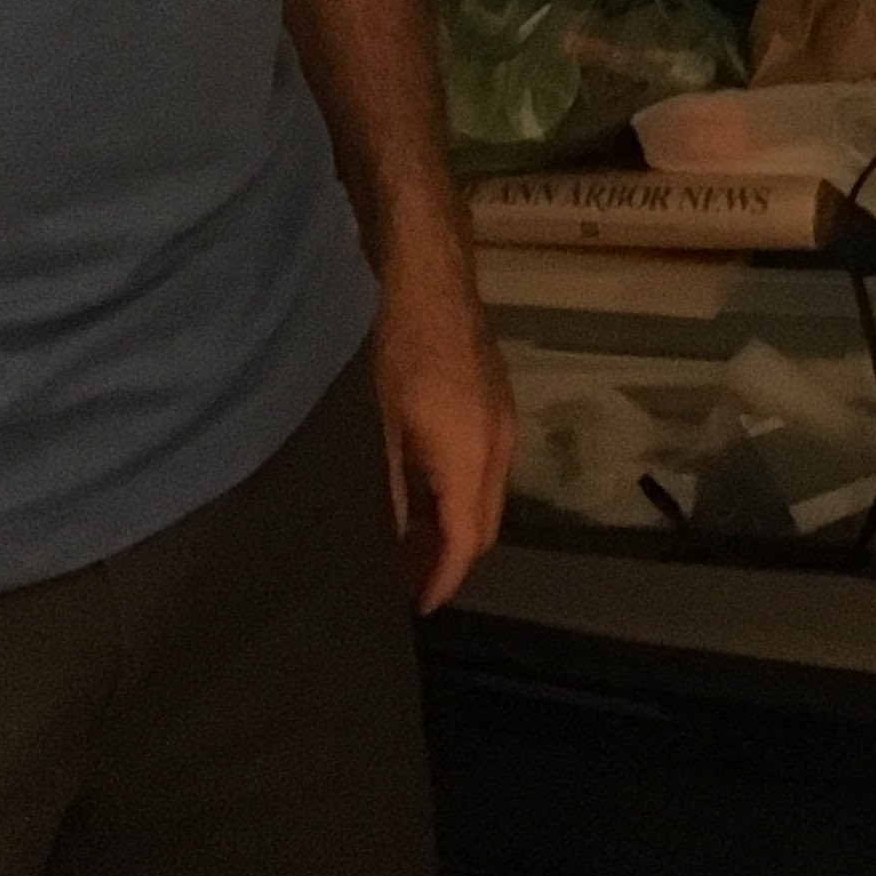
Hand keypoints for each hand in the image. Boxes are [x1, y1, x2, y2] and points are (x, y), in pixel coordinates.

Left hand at [371, 249, 514, 610]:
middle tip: (399, 584)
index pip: (465, 541)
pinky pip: (485, 463)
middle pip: (483, 523)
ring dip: (451, 523)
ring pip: (486, 493)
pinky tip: (419, 488)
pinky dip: (457, 490)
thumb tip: (374, 547)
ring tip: (402, 543)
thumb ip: (379, 491)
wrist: (424, 265)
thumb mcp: (372, 425)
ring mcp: (503, 415)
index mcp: (471, 456)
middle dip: (446, 559)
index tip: (410, 610)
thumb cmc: (390, 344)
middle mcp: (500, 442)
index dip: (439, 580)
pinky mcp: (495, 395)